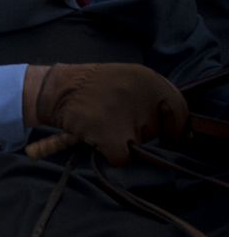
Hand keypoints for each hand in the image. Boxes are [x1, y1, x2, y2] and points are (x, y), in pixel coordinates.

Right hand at [29, 63, 187, 164]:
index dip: (174, 126)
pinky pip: (123, 157)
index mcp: (150, 80)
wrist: (58, 89)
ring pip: (139, 145)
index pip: (179, 110)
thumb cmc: (94, 87)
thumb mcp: (129, 79)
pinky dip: (113, 155)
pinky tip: (100, 142)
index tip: (167, 136)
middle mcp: (143, 96)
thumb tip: (178, 131)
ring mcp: (126, 116)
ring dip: (125, 143)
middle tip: (120, 122)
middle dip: (143, 132)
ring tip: (106, 129)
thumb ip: (152, 97)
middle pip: (157, 130)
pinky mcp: (109, 134)